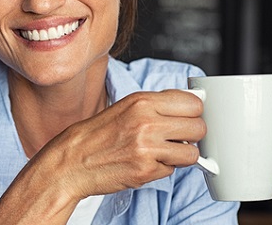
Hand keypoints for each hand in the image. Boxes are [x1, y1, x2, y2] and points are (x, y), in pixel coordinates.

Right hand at [44, 89, 205, 199]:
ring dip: (181, 155)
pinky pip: (172, 171)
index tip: (189, 117)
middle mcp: (146, 122)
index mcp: (142, 101)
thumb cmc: (98, 133)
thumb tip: (191, 105)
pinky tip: (146, 162)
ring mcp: (147, 148)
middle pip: (198, 127)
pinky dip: (163, 168)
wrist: (73, 159)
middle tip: (177, 137)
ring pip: (192, 154)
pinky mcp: (145, 171)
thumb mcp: (126, 106)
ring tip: (162, 151)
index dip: (194, 112)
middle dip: (192, 134)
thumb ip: (158, 104)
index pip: (193, 103)